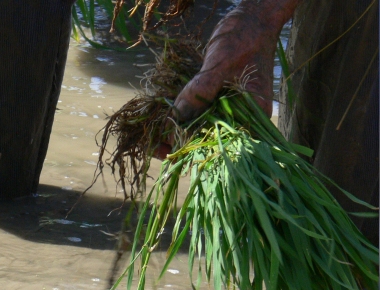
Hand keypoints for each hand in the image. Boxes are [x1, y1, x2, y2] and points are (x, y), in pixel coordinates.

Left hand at [157, 0, 299, 157]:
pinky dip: (181, 117)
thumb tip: (179, 115)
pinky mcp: (218, 99)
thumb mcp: (221, 62)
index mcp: (253, 113)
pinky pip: (198, 113)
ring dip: (178, 132)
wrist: (252, 20)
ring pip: (201, 128)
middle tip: (153, 147)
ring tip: (152, 139)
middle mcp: (242, 116)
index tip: (168, 152)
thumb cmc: (244, 37)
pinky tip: (161, 121)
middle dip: (182, 144)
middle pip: (209, 139)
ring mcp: (230, 108)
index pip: (221, 142)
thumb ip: (202, 88)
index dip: (194, 150)